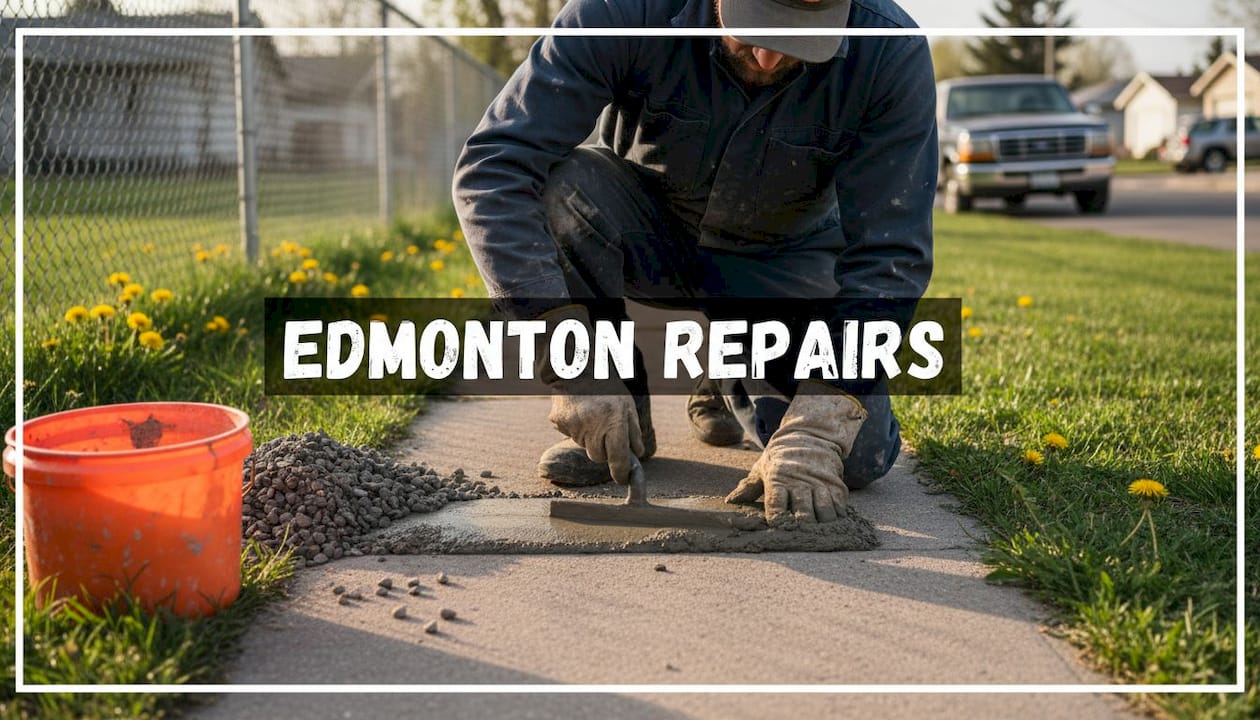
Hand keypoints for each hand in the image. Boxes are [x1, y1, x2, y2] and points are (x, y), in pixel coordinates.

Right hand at [548, 392, 644, 483]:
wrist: (578, 368)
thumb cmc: (608, 388)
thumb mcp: (627, 406)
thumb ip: (634, 432)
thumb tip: (638, 454)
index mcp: (613, 421)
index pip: (617, 457)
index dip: (620, 472)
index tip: (622, 478)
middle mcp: (593, 426)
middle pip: (598, 456)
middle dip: (604, 450)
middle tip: (605, 432)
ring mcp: (574, 425)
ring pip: (584, 446)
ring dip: (589, 438)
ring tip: (591, 416)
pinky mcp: (559, 422)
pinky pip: (569, 435)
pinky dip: (575, 428)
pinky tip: (579, 412)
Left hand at [725, 388, 865, 525]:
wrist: (808, 436)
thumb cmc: (780, 458)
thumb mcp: (762, 469)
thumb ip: (748, 487)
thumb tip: (731, 500)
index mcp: (778, 479)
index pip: (776, 506)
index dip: (777, 520)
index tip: (778, 526)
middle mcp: (799, 482)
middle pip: (803, 513)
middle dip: (802, 526)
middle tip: (800, 531)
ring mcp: (819, 482)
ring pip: (823, 511)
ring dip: (821, 522)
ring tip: (816, 526)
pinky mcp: (835, 483)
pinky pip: (839, 505)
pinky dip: (836, 515)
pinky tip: (830, 515)